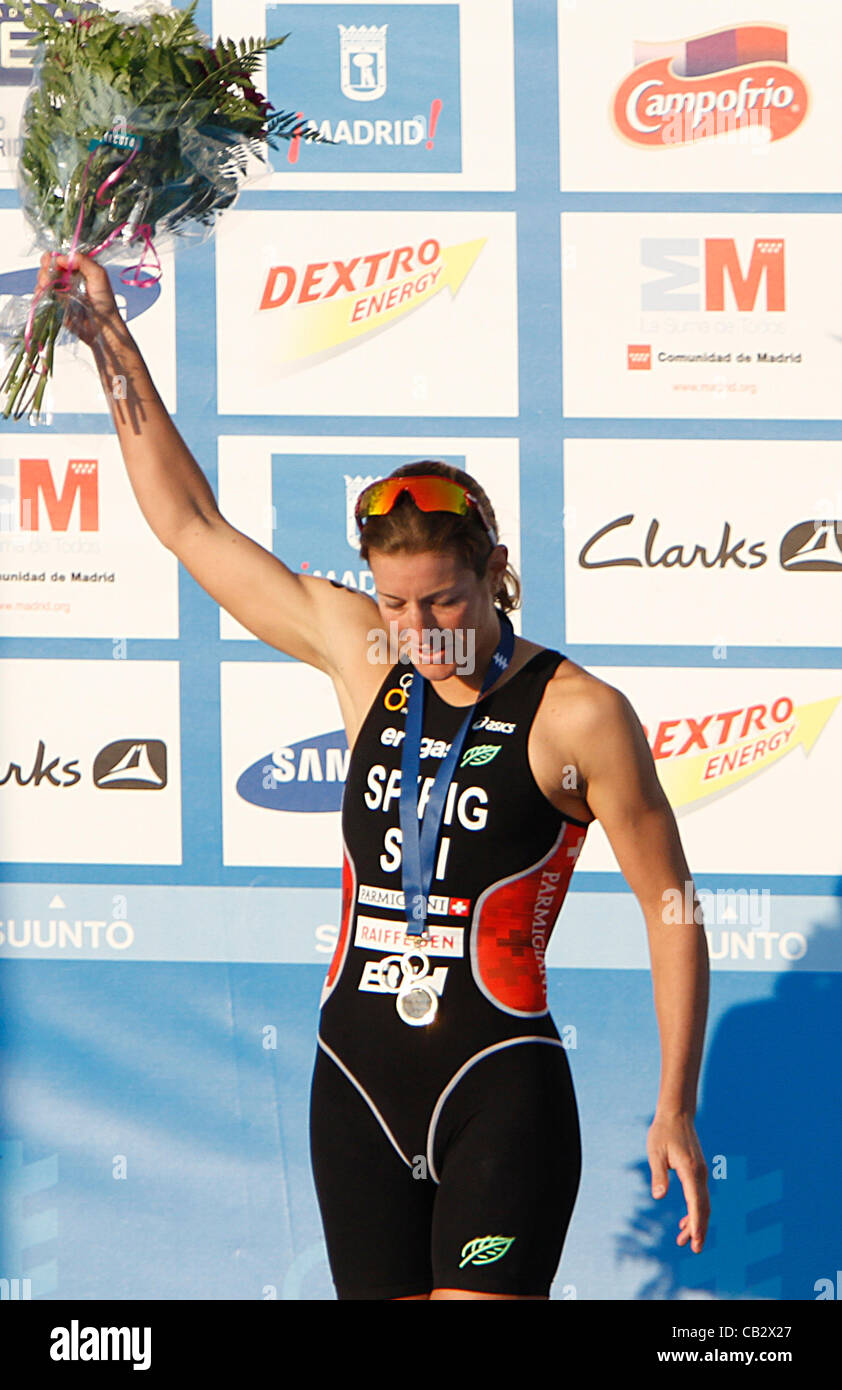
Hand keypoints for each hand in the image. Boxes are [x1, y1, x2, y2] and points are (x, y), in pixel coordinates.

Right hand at [36, 250, 122, 345]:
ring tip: (47, 287)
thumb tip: (61, 258)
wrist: (102, 326)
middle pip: (46, 267)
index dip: (51, 258)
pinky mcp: (54, 304)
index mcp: (75, 269)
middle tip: (49, 279)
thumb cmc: (104, 301)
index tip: (53, 264)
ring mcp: (58, 291)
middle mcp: (65, 278)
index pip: (57, 257)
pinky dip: (39, 293)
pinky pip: (40, 295)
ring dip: (41, 282)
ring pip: (41, 280)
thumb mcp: (99, 275)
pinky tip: (43, 295)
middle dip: (45, 270)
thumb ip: (83, 261)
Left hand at [647, 1112, 708, 1252]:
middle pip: (703, 1207)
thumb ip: (658, 1174)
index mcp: (690, 1170)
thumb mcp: (655, 1152)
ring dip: (695, 1222)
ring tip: (682, 1240)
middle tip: (694, 1249)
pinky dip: (694, 1211)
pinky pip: (699, 1196)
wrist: (676, 1114)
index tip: (696, 1241)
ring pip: (702, 1203)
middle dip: (699, 1229)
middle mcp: (700, 1173)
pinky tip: (683, 1223)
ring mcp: (700, 1173)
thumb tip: (659, 1196)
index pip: (696, 1202)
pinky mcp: (697, 1172)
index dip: (696, 1223)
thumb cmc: (663, 1132)